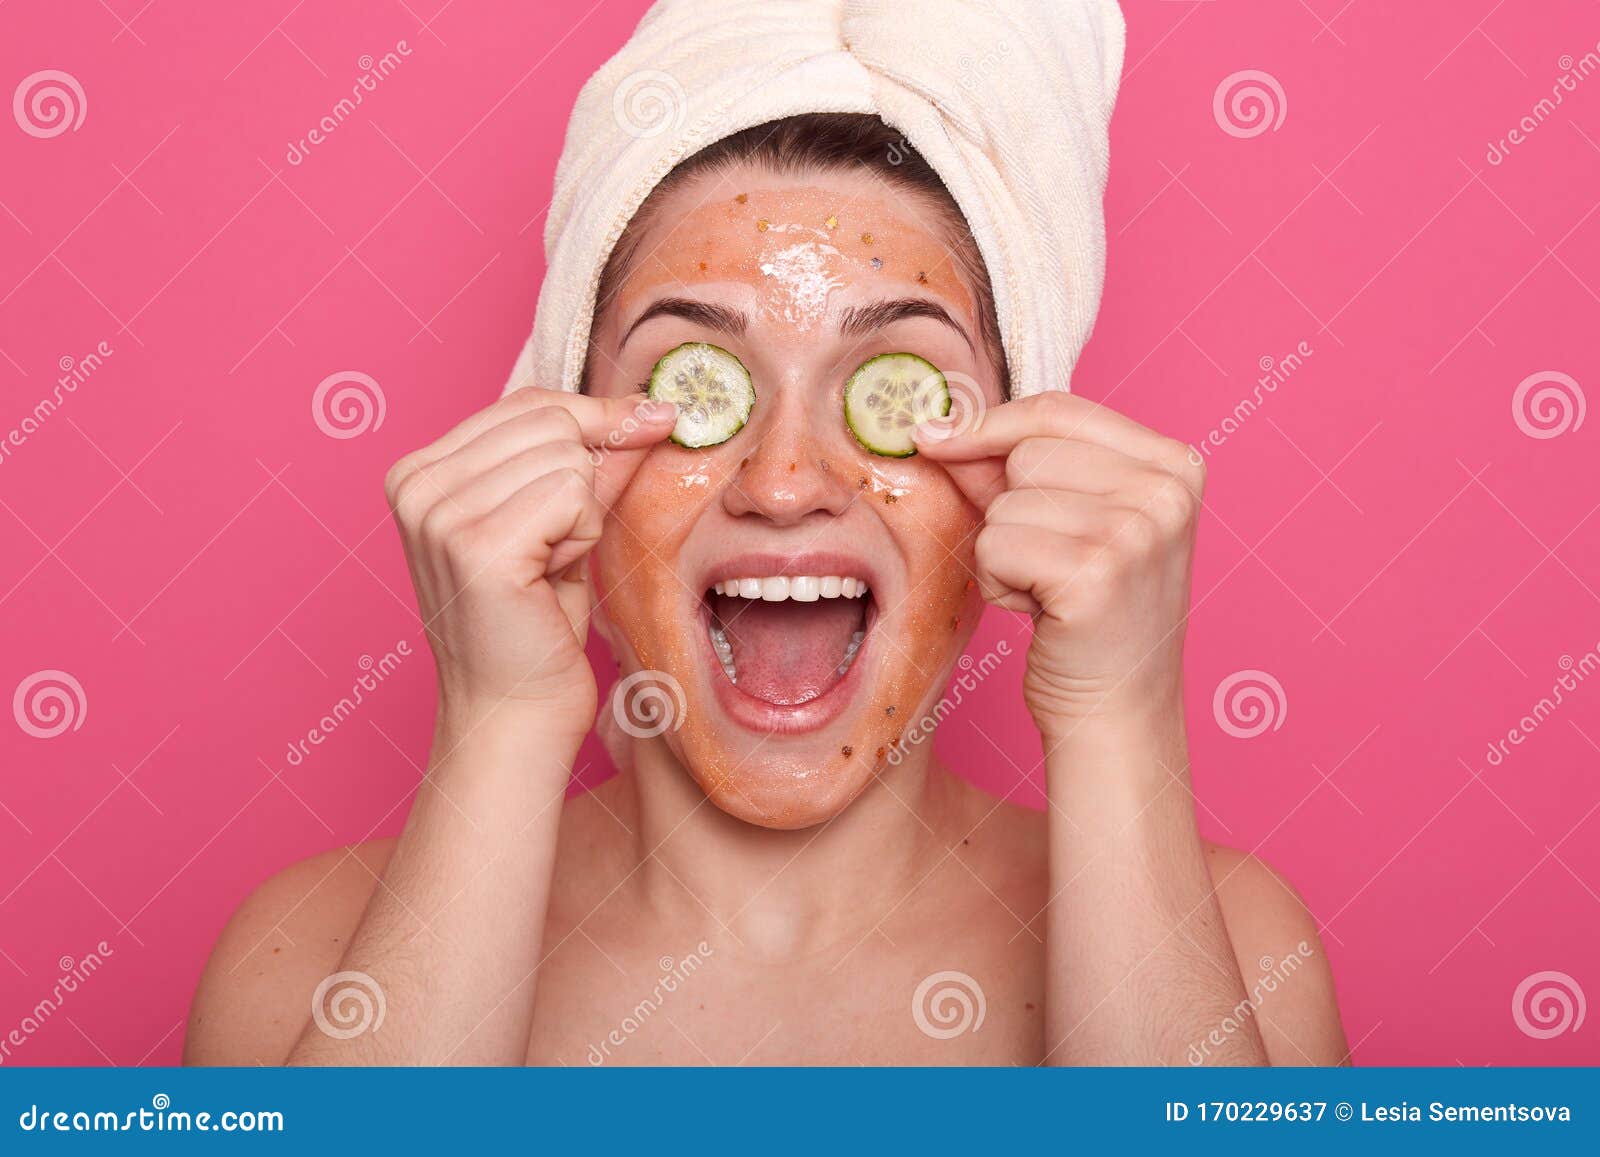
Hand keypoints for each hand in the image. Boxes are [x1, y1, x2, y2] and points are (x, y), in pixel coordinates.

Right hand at [384, 387, 675, 725]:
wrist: (515, 713)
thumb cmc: (535, 627)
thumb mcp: (557, 524)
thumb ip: (588, 461)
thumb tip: (649, 406)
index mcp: (419, 471)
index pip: (527, 403)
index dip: (597, 413)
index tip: (655, 417)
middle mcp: (415, 484)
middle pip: (550, 421)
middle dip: (583, 479)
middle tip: (560, 549)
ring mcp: (439, 513)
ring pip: (567, 457)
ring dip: (581, 516)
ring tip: (548, 569)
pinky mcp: (476, 544)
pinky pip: (572, 494)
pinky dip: (581, 536)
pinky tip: (552, 579)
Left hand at [913, 391, 1203, 735]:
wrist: (1116, 713)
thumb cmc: (1087, 619)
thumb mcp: (1063, 524)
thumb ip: (1008, 469)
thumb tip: (939, 426)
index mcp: (1173, 464)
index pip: (1058, 409)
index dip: (988, 424)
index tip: (936, 435)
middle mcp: (1166, 491)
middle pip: (1026, 452)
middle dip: (1008, 508)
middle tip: (1046, 563)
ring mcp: (1137, 530)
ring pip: (1005, 502)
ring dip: (1003, 552)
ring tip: (1047, 591)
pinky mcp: (1096, 573)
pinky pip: (995, 544)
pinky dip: (998, 582)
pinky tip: (1039, 612)